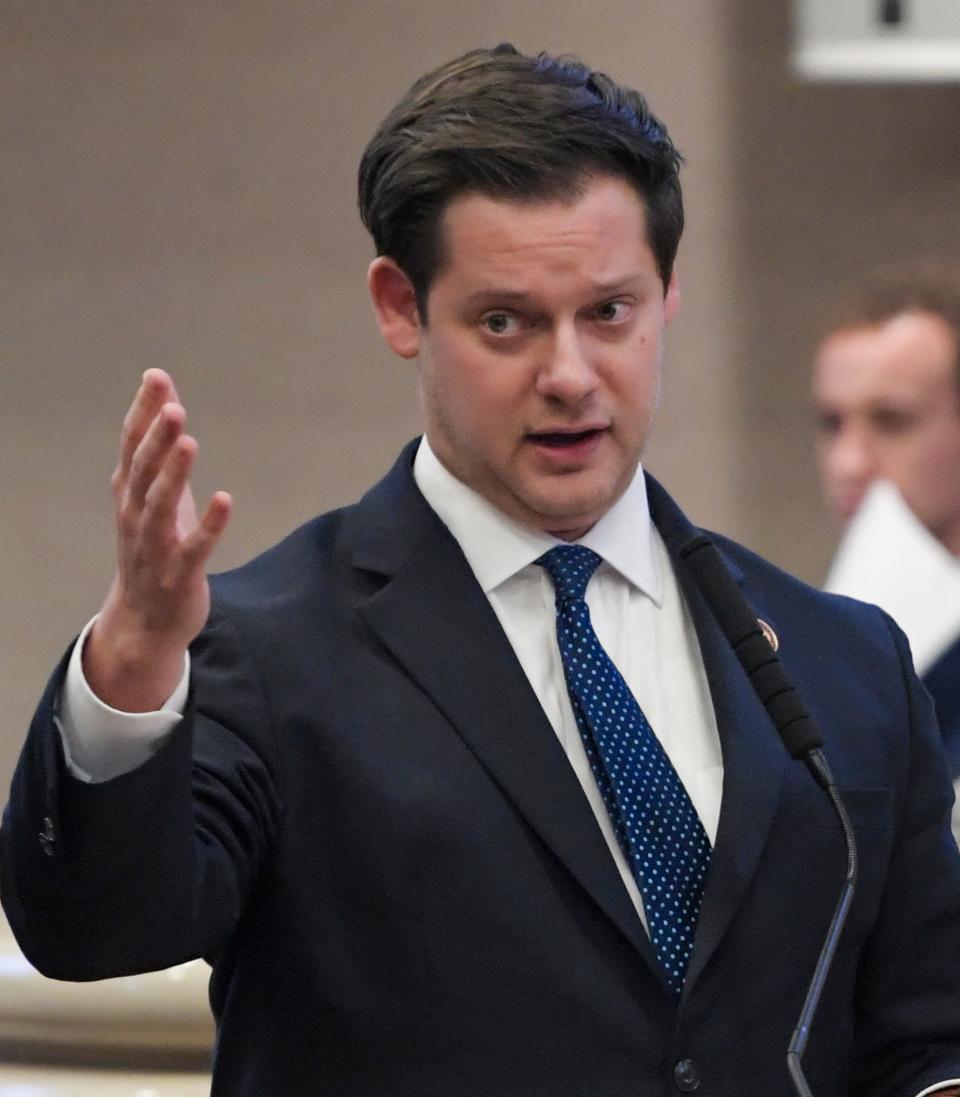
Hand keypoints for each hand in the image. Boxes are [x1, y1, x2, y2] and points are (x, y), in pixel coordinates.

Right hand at [83, 369, 231, 711]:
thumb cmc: (155, 545)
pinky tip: (225, 500)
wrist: (146, 620)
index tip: (157, 378)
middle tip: (173, 408)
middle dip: (155, 440)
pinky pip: (194, 549)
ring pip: (159, 508)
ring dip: (173, 476)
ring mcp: (154, 548)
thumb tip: (165, 394)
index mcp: (129, 493)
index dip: (143, 413)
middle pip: (142, 473)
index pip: (132, 446)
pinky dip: (208, 526)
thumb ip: (159, 446)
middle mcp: (134, 517)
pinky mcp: (179, 575)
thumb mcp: (155, 493)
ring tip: (189, 443)